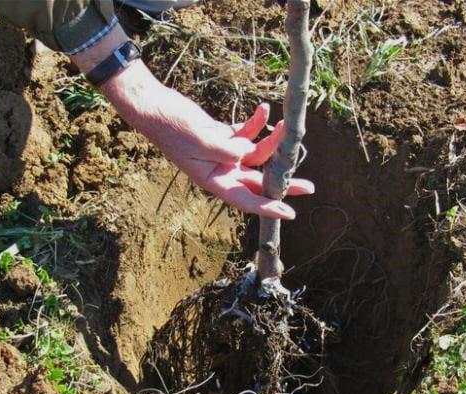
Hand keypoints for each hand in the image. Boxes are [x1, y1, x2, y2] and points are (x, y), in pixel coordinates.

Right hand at [162, 103, 313, 219]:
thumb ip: (229, 150)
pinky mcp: (223, 137)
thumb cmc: (173, 128)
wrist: (156, 108)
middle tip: (309, 186)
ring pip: (257, 155)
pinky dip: (256, 123)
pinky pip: (247, 134)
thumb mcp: (202, 141)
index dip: (268, 207)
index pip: (245, 199)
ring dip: (272, 141)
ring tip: (285, 126)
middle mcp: (221, 171)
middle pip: (258, 181)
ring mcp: (223, 154)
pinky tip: (264, 109)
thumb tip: (250, 152)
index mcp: (214, 180)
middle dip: (282, 182)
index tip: (289, 212)